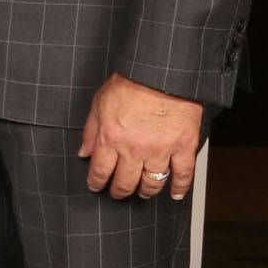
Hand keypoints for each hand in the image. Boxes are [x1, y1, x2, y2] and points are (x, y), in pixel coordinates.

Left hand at [80, 73, 202, 200]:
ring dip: (146, 191)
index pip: (100, 171)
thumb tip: (84, 152)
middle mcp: (134, 149)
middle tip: (119, 192)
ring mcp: (160, 150)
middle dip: (119, 191)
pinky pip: (183, 174)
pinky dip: (180, 187)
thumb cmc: (130, 83)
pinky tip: (176, 194)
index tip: (97, 186)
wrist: (161, 74)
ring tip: (143, 192)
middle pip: (125, 182)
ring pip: (152, 182)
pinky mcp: (183, 146)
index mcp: (110, 139)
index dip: (97, 183)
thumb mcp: (99, 103)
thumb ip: (91, 131)